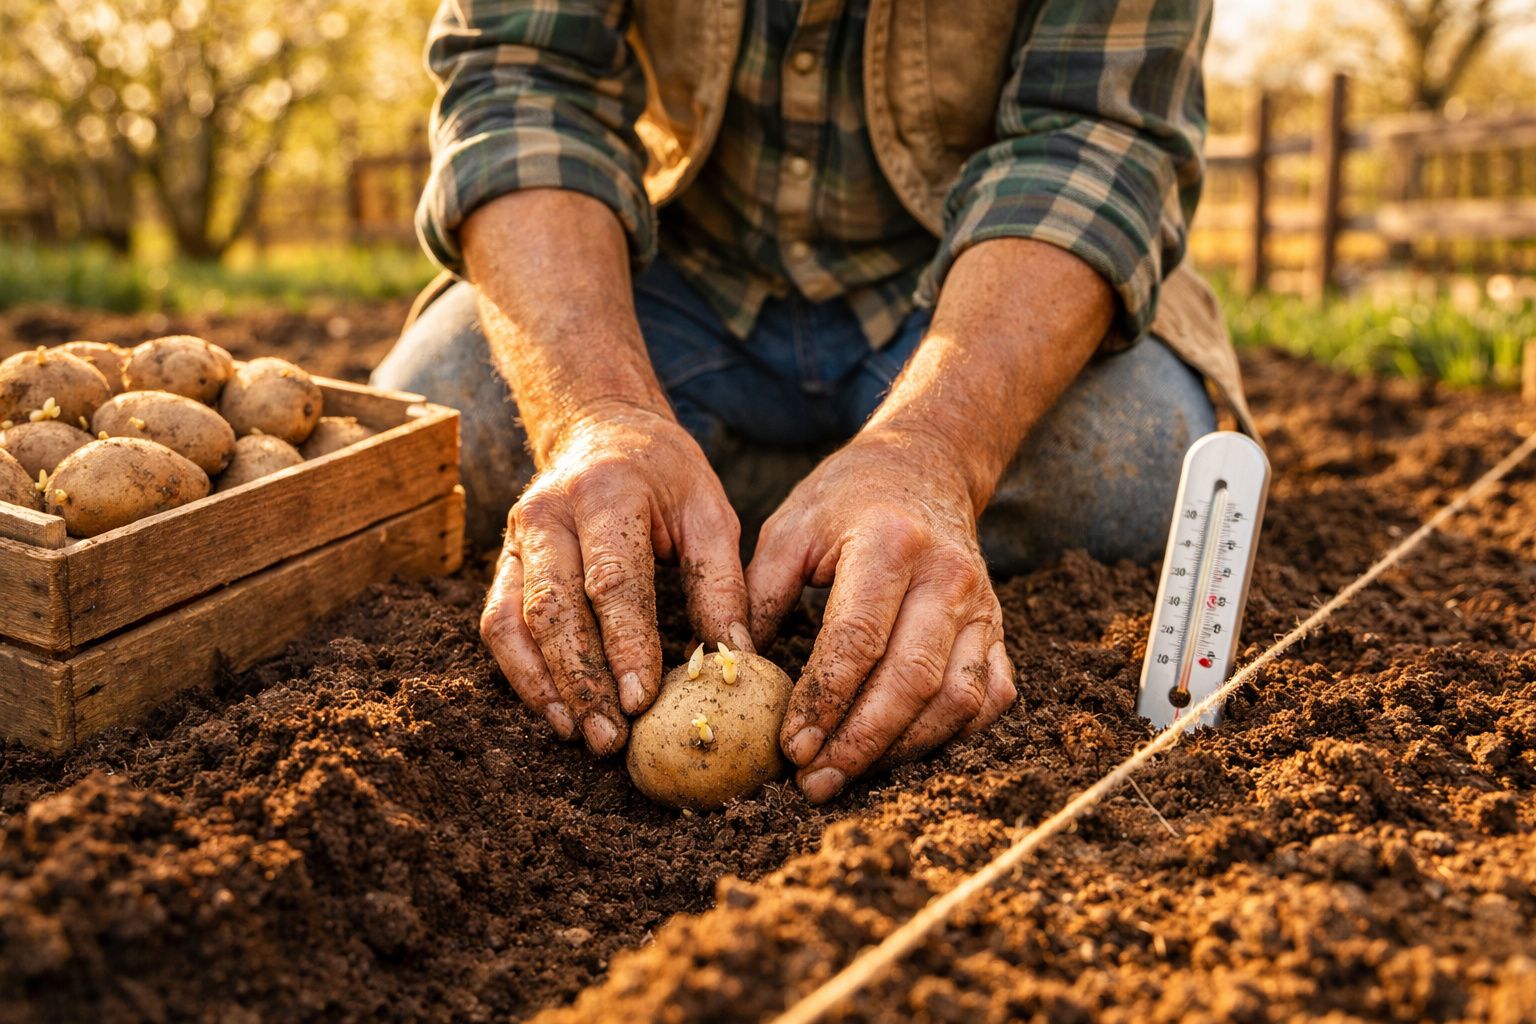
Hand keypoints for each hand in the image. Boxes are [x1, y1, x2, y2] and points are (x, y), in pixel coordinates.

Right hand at [481, 406, 752, 754]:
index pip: (612, 581)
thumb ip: (720, 584)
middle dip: (582, 680)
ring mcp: (516, 538)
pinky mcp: (502, 562)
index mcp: (607, 493)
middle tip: (611, 739)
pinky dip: (522, 674)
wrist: (602, 429)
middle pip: (555, 609)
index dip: (626, 645)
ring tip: (581, 735)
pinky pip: (498, 625)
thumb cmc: (666, 477)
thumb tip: (735, 659)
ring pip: (515, 623)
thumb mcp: (709, 512)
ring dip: (546, 687)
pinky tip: (556, 712)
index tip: (642, 702)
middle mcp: (548, 513)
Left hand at [746, 432, 1016, 801]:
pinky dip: (951, 736)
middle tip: (813, 783)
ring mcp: (983, 607)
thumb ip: (758, 596)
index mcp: (890, 544)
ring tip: (848, 776)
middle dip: (860, 742)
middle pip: (912, 681)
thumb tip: (728, 671)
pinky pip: (989, 698)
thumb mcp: (789, 528)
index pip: (858, 639)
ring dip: (903, 750)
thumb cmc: (845, 499)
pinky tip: (902, 754)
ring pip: (957, 700)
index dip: (824, 701)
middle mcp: (947, 577)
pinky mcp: (999, 630)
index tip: (789, 748)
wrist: (927, 466)